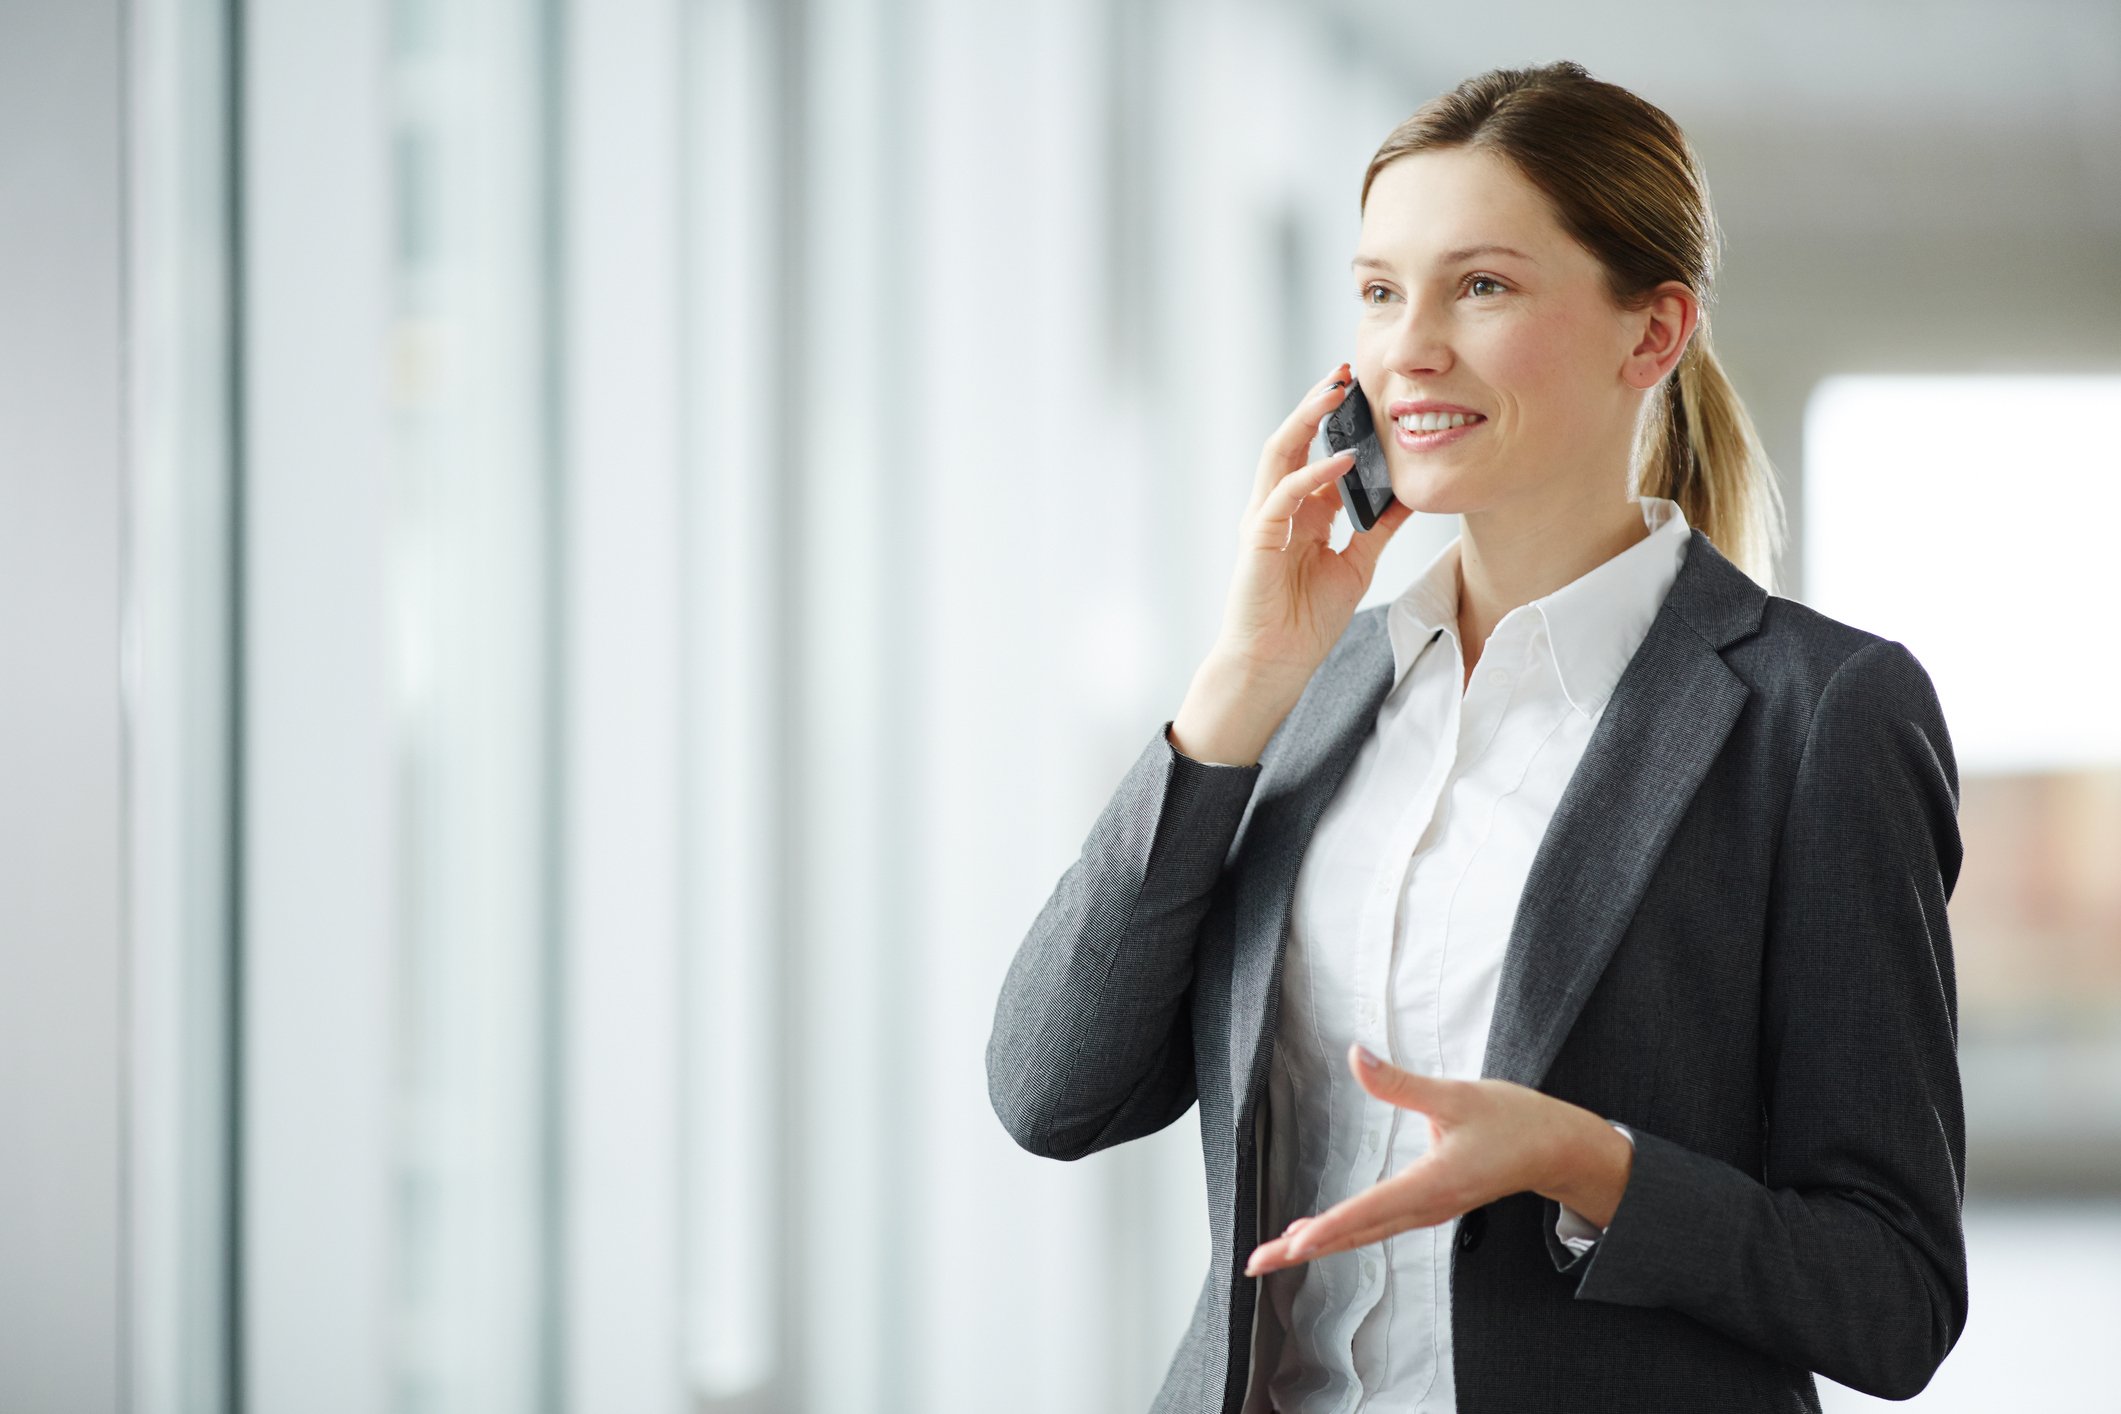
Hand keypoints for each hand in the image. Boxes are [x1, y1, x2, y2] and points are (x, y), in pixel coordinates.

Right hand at [1215, 363, 1415, 681]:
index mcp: (1302, 512)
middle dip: (1316, 403)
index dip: (1336, 421)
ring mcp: (1265, 520)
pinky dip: (1313, 474)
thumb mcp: (1358, 565)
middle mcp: (1279, 507)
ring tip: (1334, 394)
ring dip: (1306, 420)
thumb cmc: (1306, 620)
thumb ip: (1378, 529)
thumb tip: (1409, 495)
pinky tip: (1342, 460)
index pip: (1316, 451)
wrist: (1275, 663)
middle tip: (1345, 372)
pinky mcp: (1259, 538)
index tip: (1364, 391)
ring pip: (1279, 454)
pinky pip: (1283, 495)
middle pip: (1293, 440)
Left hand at [1243, 1043, 1588, 1276]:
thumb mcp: (1457, 1094)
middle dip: (1305, 1249)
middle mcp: (1426, 1206)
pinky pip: (1378, 1225)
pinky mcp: (1429, 1205)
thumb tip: (1356, 1057)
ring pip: (1364, 1233)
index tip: (1294, 1244)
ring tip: (1278, 1252)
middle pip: (1356, 1233)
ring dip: (1321, 1243)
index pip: (1369, 1209)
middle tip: (1258, 1262)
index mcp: (1433, 1184)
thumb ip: (1400, 1083)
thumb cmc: (1514, 1121)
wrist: (1558, 1149)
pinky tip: (1320, 1232)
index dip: (1329, 1227)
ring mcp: (1428, 1210)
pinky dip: (1344, 1232)